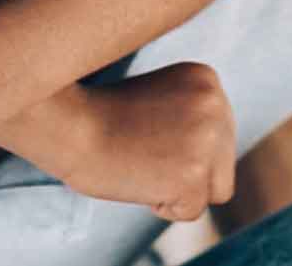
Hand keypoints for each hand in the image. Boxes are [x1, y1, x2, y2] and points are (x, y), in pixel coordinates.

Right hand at [13, 63, 238, 222]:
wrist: (68, 124)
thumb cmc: (99, 117)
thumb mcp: (159, 99)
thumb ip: (192, 117)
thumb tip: (214, 154)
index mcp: (206, 80)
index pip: (219, 135)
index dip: (179, 147)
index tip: (146, 135)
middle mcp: (216, 104)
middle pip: (222, 163)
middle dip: (185, 170)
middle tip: (142, 154)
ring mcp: (208, 139)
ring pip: (214, 190)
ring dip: (179, 189)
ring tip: (142, 166)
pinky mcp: (193, 173)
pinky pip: (192, 210)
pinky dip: (163, 206)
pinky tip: (137, 178)